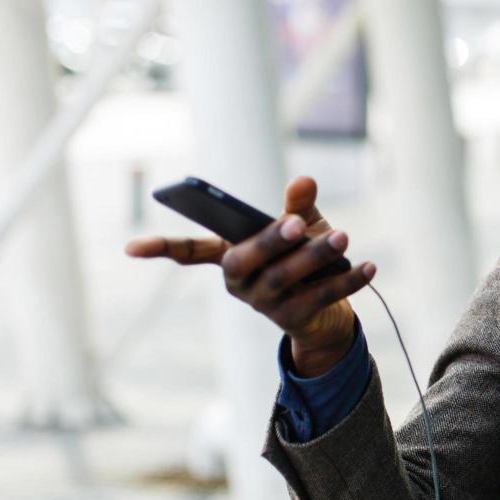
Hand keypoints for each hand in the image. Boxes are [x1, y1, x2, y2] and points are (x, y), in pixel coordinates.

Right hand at [124, 175, 375, 375]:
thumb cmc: (303, 258)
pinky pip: (320, 298)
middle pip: (245, 260)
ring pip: (285, 279)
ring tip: (344, 237)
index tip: (129, 249)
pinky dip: (347, 280)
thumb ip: (299, 205)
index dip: (162, 248)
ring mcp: (264, 304)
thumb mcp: (301, 226)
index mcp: (230, 256)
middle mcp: (240, 282)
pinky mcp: (293, 319)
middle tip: (296, 223)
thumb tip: (303, 180)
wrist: (325, 312)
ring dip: (314, 257)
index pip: (190, 251)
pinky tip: (370, 266)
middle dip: (269, 241)